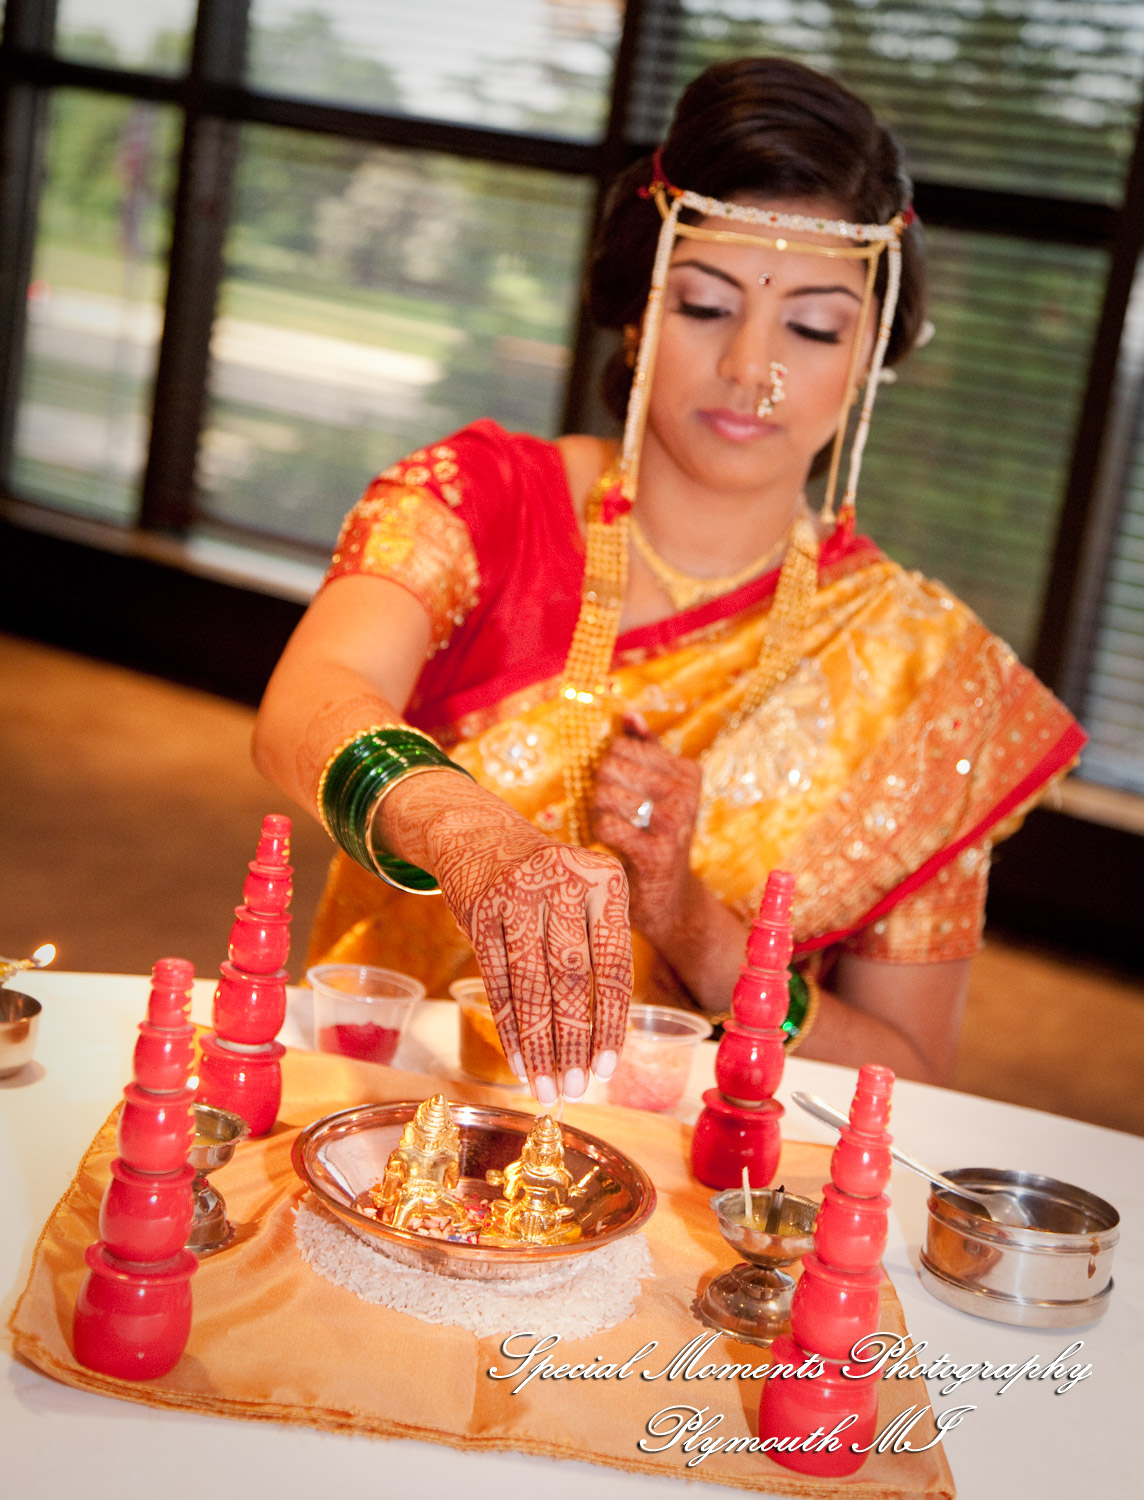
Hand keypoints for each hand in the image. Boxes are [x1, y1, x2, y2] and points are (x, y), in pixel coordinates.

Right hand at [381, 776, 631, 1103]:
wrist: (482, 834)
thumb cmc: (550, 882)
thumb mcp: (586, 894)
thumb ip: (598, 949)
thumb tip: (606, 1040)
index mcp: (604, 880)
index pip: (612, 964)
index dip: (611, 1021)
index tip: (609, 1068)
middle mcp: (561, 883)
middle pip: (571, 979)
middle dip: (573, 1042)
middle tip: (577, 1089)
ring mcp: (516, 895)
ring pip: (531, 986)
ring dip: (540, 1045)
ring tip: (547, 1088)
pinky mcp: (479, 912)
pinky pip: (497, 982)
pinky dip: (509, 1027)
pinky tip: (518, 1061)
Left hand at [591, 713, 702, 947]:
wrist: (670, 897)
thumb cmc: (658, 836)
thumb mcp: (659, 790)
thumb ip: (645, 750)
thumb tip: (629, 716)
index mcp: (687, 771)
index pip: (621, 746)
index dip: (610, 768)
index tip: (625, 792)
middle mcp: (685, 793)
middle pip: (610, 766)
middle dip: (602, 790)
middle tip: (617, 814)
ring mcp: (673, 822)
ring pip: (605, 794)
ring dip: (600, 815)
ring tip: (618, 830)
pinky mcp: (656, 852)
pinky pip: (607, 826)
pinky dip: (602, 836)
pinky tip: (617, 846)